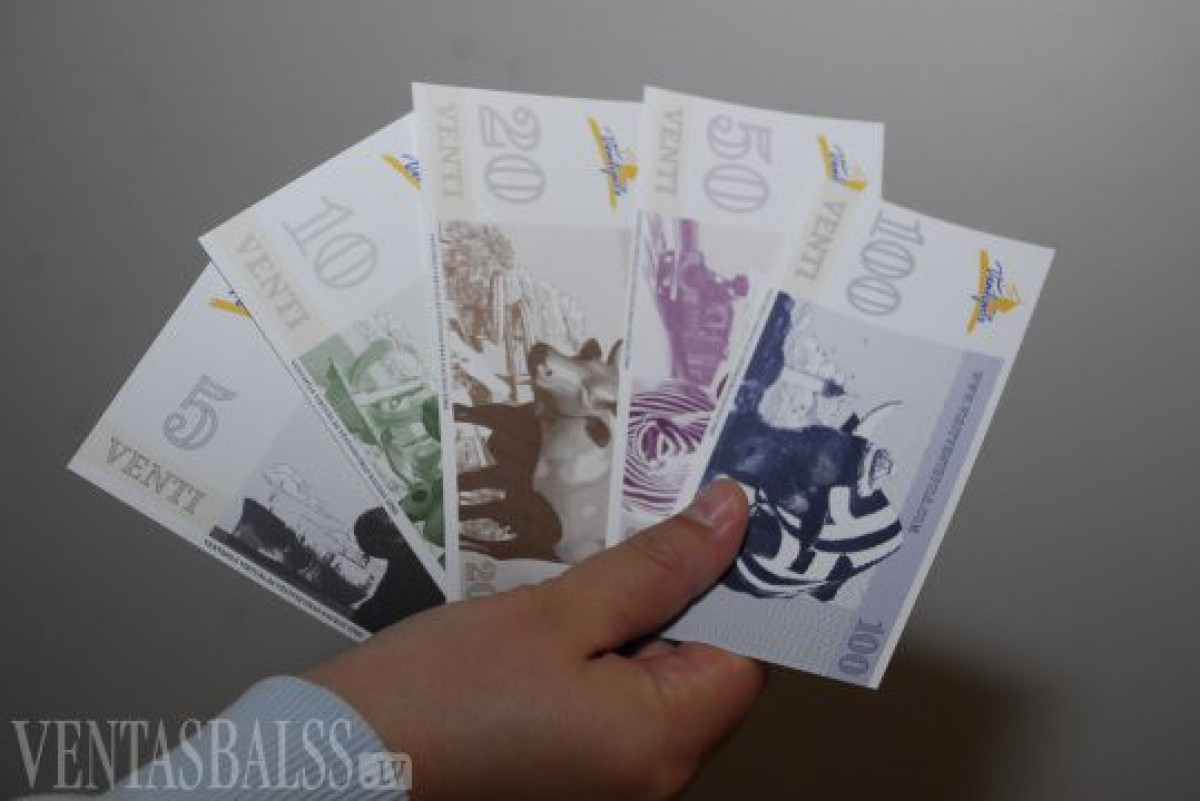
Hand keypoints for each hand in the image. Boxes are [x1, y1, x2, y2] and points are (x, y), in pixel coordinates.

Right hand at [306, 479, 763, 800]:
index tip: (696, 528)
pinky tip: (556, 626)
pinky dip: (598, 657)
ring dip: (627, 625)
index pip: (742, 655)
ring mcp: (612, 783)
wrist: (339, 758)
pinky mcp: (574, 773)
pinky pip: (614, 704)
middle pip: (699, 669)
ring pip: (653, 682)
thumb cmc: (439, 693)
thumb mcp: (557, 610)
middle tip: (623, 543)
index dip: (725, 587)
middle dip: (669, 600)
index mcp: (662, 746)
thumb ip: (655, 566)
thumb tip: (730, 518)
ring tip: (578, 588)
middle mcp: (651, 780)